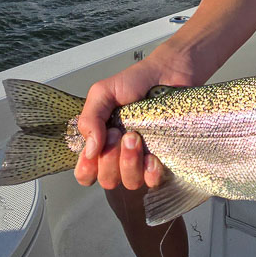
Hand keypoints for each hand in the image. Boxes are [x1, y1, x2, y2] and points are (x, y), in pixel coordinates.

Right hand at [74, 52, 196, 190]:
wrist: (169, 72)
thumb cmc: (136, 81)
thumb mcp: (103, 93)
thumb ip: (90, 119)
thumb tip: (90, 151)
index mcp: (102, 142)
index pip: (86, 173)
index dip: (87, 169)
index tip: (96, 148)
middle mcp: (120, 156)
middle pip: (107, 180)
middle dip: (110, 158)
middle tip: (120, 133)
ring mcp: (142, 161)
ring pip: (129, 183)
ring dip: (129, 162)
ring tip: (136, 137)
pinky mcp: (164, 161)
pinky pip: (153, 182)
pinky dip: (150, 172)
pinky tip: (153, 157)